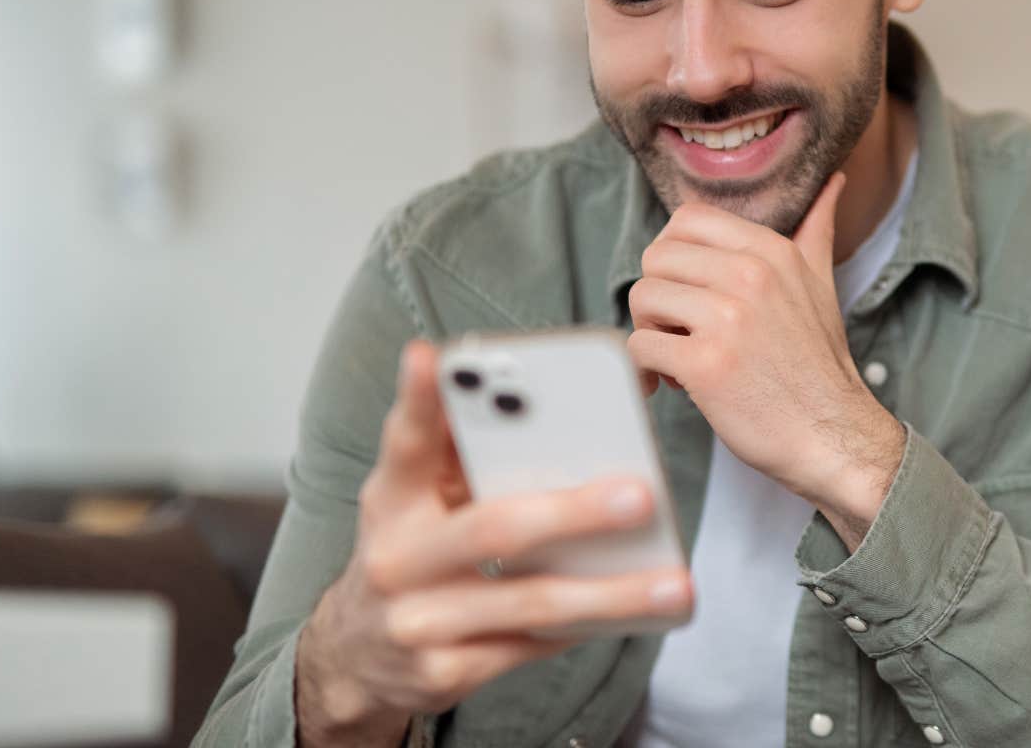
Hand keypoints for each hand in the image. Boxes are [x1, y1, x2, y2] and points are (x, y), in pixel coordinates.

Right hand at [293, 340, 692, 745]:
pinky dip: (586, 627)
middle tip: (641, 495)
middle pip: (493, 529)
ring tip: (673, 585)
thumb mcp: (414, 499)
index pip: (405, 440)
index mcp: (391, 497)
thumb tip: (548, 407)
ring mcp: (419, 621)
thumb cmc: (411, 553)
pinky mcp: (445, 672)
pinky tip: (633, 615)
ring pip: (530, 602)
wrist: (356, 656)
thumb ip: (462, 453)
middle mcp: (397, 557)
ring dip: (611, 594)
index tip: (434, 357)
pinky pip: (533, 646)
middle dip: (574, 513)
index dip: (418, 399)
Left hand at [625, 174, 904, 523]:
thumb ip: (816, 230)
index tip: (686, 289)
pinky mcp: (705, 363)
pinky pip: (639, 346)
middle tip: (679, 329)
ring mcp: (727, 318)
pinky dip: (645, 369)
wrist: (832, 435)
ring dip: (649, 331)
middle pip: (656, 258)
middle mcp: (749, 275)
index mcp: (770, 252)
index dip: (673, 255)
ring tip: (678, 356)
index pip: (686, 219)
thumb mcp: (822, 285)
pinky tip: (671, 383)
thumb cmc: (819, 366)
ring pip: (642, 298)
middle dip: (658, 297)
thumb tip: (833, 181)